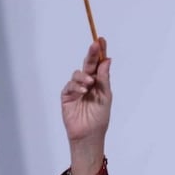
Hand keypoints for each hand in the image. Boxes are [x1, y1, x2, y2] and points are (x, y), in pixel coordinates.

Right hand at [62, 38, 111, 174]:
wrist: (90, 134)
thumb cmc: (99, 117)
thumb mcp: (105, 96)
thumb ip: (104, 78)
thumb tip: (107, 60)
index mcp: (98, 82)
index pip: (98, 64)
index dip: (99, 52)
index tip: (101, 40)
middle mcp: (87, 83)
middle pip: (88, 64)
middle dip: (91, 54)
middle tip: (95, 44)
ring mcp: (76, 89)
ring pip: (77, 73)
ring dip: (84, 76)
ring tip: (90, 84)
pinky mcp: (67, 96)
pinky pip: (70, 86)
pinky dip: (77, 86)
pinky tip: (83, 91)